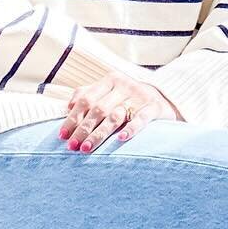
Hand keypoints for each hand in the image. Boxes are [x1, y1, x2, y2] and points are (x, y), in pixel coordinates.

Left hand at [59, 73, 182, 151]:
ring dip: (99, 134)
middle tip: (72, 146)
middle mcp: (124, 85)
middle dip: (83, 129)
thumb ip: (89, 94)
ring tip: (87, 148)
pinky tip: (120, 139)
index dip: (72, 118)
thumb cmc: (129, 98)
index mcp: (110, 80)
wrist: (164, 98)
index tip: (62, 136)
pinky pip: (141, 119)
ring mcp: (140, 95)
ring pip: (115, 116)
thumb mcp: (110, 91)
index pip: (86, 99)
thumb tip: (68, 106)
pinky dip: (130, 129)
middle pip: (98, 109)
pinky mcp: (154, 107)